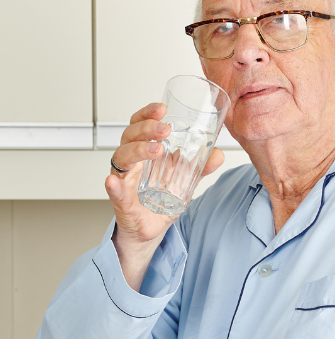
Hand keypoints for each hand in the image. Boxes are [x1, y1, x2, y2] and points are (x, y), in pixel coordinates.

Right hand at [105, 102, 224, 288]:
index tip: (161, 108)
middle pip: (129, 136)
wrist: (151, 230)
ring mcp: (124, 180)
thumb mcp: (185, 181)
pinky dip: (113, 186)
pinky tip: (113, 181)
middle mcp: (131, 163)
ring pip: (122, 158)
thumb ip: (200, 167)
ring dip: (137, 150)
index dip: (147, 114)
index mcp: (142, 152)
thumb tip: (218, 154)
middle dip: (146, 129)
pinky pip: (114, 192)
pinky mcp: (121, 201)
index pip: (139, 125)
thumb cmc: (160, 201)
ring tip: (155, 149)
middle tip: (164, 129)